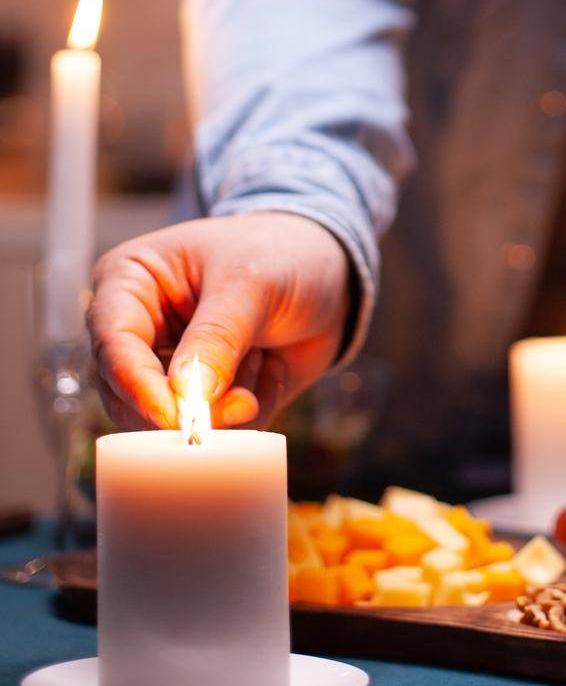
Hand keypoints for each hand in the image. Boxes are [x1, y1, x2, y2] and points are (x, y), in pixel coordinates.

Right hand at [89, 212, 350, 431]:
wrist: (333, 274)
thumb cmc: (282, 253)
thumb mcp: (252, 281)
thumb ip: (218, 337)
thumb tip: (186, 397)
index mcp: (130, 282)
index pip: (113, 343)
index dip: (138, 385)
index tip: (177, 417)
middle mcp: (139, 331)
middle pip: (129, 397)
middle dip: (191, 408)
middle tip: (245, 402)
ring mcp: (170, 370)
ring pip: (171, 424)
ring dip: (229, 407)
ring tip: (264, 359)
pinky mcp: (205, 401)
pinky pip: (216, 432)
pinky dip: (252, 409)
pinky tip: (272, 368)